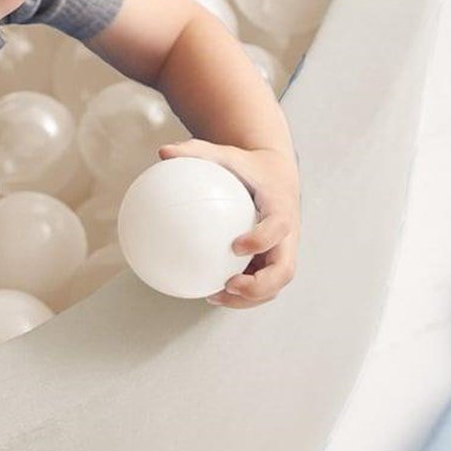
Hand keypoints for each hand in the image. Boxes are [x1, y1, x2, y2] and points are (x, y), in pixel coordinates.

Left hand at [156, 139, 300, 308]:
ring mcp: (283, 251)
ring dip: (249, 298)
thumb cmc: (246, 166)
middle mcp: (288, 235)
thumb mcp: (224, 153)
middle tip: (230, 285)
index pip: (279, 226)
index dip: (262, 239)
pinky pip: (261, 282)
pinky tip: (210, 290)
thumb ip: (196, 152)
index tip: (236, 246)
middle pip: (285, 269)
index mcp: (281, 207)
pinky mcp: (274, 261)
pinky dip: (241, 293)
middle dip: (261, 285)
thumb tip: (162, 152)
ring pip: (274, 284)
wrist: (276, 176)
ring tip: (214, 296)